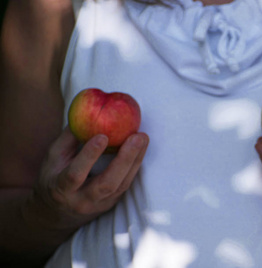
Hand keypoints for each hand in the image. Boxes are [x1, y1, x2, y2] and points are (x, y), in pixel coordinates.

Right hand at [23, 127, 148, 233]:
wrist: (58, 214)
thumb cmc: (54, 178)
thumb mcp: (53, 159)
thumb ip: (69, 138)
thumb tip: (86, 111)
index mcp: (61, 189)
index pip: (75, 175)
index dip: (89, 156)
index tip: (103, 136)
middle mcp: (82, 201)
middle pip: (107, 184)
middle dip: (124, 159)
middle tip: (137, 136)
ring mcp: (100, 205)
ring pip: (122, 185)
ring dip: (135, 160)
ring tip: (143, 138)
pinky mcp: (113, 203)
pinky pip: (127, 184)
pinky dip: (135, 165)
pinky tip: (141, 148)